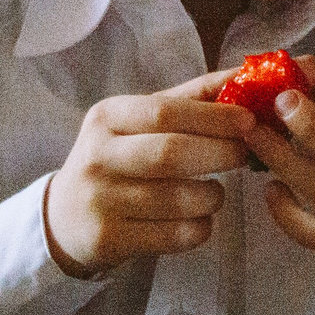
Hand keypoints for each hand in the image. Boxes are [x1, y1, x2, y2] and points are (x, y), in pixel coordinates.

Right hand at [44, 67, 255, 278]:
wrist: (65, 217)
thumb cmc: (118, 158)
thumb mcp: (140, 122)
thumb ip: (191, 99)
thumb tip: (244, 74)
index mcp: (107, 116)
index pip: (164, 111)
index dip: (213, 116)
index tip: (249, 121)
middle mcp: (98, 156)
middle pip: (171, 153)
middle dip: (220, 153)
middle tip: (245, 155)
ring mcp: (100, 201)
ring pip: (177, 199)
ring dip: (212, 196)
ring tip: (216, 192)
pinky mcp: (108, 240)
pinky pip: (173, 235)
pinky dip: (200, 228)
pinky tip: (199, 219)